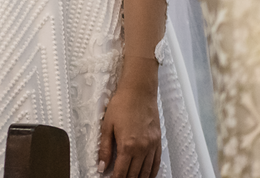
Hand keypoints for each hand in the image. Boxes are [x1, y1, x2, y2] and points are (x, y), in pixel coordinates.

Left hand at [98, 59, 160, 177]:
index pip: (121, 172)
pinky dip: (151, 172)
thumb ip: (104, 148)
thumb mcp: (107, 125)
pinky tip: (146, 176)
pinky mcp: (158, 141)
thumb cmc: (122, 104)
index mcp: (127, 145)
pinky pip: (156, 163)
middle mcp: (142, 148)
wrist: (139, 90)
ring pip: (146, 172)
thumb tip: (102, 166)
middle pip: (134, 175)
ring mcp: (152, 146)